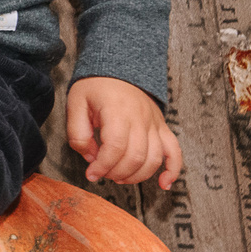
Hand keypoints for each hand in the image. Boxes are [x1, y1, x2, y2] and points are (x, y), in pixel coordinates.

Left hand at [66, 76, 184, 189]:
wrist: (119, 67)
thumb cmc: (95, 86)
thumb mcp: (75, 104)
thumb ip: (78, 132)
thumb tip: (91, 157)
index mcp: (118, 111)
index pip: (115, 147)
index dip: (103, 166)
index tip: (91, 173)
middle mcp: (140, 118)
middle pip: (135, 157)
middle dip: (116, 173)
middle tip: (102, 174)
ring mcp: (154, 124)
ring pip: (153, 159)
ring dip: (136, 176)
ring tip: (119, 177)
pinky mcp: (162, 128)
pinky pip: (175, 151)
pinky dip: (173, 170)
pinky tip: (164, 183)